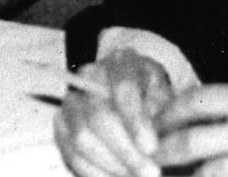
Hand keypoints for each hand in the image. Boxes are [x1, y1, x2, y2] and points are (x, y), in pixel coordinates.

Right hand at [54, 49, 174, 176]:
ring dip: (111, 165)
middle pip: (98, 116)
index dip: (136, 120)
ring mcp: (72, 100)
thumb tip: (153, 145)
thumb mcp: (166, 97)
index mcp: (122, 62)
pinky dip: (94, 173)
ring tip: (136, 176)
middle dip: (125, 151)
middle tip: (149, 172)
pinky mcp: (62, 126)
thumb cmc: (153, 98)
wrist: (136, 99)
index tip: (151, 147)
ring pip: (82, 138)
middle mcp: (91, 75)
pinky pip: (70, 154)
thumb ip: (162, 115)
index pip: (123, 88)